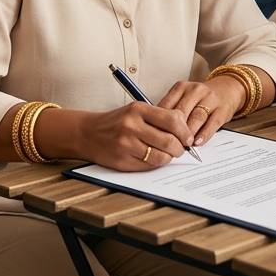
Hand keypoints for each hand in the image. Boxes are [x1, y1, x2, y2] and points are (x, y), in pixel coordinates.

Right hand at [78, 102, 192, 171]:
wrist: (87, 133)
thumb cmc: (116, 122)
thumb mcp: (136, 111)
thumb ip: (159, 117)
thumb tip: (185, 128)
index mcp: (138, 109)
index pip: (172, 120)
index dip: (185, 131)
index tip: (188, 137)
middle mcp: (131, 126)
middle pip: (169, 141)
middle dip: (180, 148)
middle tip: (180, 149)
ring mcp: (126, 144)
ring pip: (160, 157)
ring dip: (168, 158)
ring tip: (167, 154)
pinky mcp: (122, 160)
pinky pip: (148, 166)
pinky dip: (155, 164)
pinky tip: (153, 158)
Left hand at [157, 78, 242, 146]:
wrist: (226, 90)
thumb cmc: (199, 99)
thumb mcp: (183, 99)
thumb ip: (170, 111)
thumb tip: (155, 130)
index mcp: (181, 87)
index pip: (167, 105)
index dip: (159, 123)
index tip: (156, 136)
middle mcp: (195, 90)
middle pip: (181, 112)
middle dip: (174, 130)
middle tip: (168, 144)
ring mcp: (210, 99)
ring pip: (196, 117)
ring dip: (188, 134)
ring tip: (182, 146)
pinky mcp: (222, 109)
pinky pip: (212, 123)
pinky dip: (204, 134)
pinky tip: (197, 142)